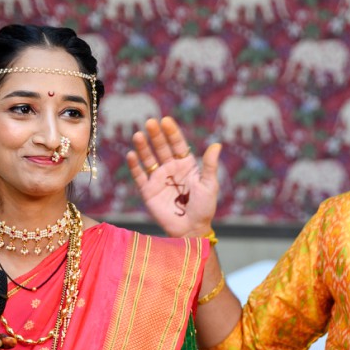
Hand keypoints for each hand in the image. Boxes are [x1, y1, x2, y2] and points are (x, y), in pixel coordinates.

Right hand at [126, 116, 220, 238]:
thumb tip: (217, 144)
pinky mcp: (148, 192)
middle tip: (150, 122)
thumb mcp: (209, 185)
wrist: (191, 229)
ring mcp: (158, 179)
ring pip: (148, 159)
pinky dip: (135, 166)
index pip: (177, 144)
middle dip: (156, 135)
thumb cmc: (204, 208)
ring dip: (143, 147)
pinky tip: (131, 155)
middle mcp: (170, 169)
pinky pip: (139, 176)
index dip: (172, 132)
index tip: (166, 120)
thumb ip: (210, 165)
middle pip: (161, 148)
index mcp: (186, 165)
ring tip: (138, 135)